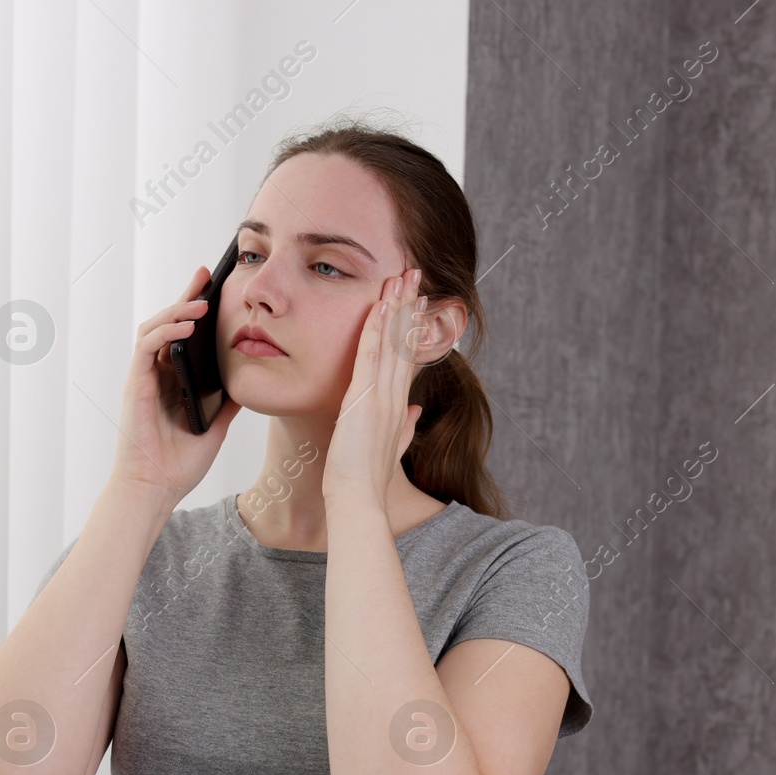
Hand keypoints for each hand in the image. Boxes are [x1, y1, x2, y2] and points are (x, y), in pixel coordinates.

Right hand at [108, 265, 243, 505]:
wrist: (157, 488)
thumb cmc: (179, 463)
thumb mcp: (217, 424)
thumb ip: (228, 399)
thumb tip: (250, 377)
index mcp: (173, 380)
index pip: (184, 336)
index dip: (196, 309)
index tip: (215, 287)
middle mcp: (156, 374)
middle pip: (168, 323)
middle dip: (186, 297)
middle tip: (205, 275)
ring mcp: (144, 378)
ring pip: (154, 328)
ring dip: (176, 311)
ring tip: (201, 303)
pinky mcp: (135, 384)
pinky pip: (146, 347)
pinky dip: (165, 332)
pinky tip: (186, 327)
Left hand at [322, 268, 431, 507]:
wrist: (358, 499)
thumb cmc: (365, 480)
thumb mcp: (389, 449)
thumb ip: (405, 429)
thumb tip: (415, 412)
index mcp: (398, 407)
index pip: (407, 358)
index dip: (412, 326)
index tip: (417, 300)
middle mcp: (395, 398)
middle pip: (405, 342)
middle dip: (410, 306)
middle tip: (415, 274)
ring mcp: (382, 397)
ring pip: (393, 343)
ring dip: (397, 307)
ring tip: (403, 277)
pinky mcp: (365, 400)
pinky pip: (372, 357)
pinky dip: (377, 330)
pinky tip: (381, 306)